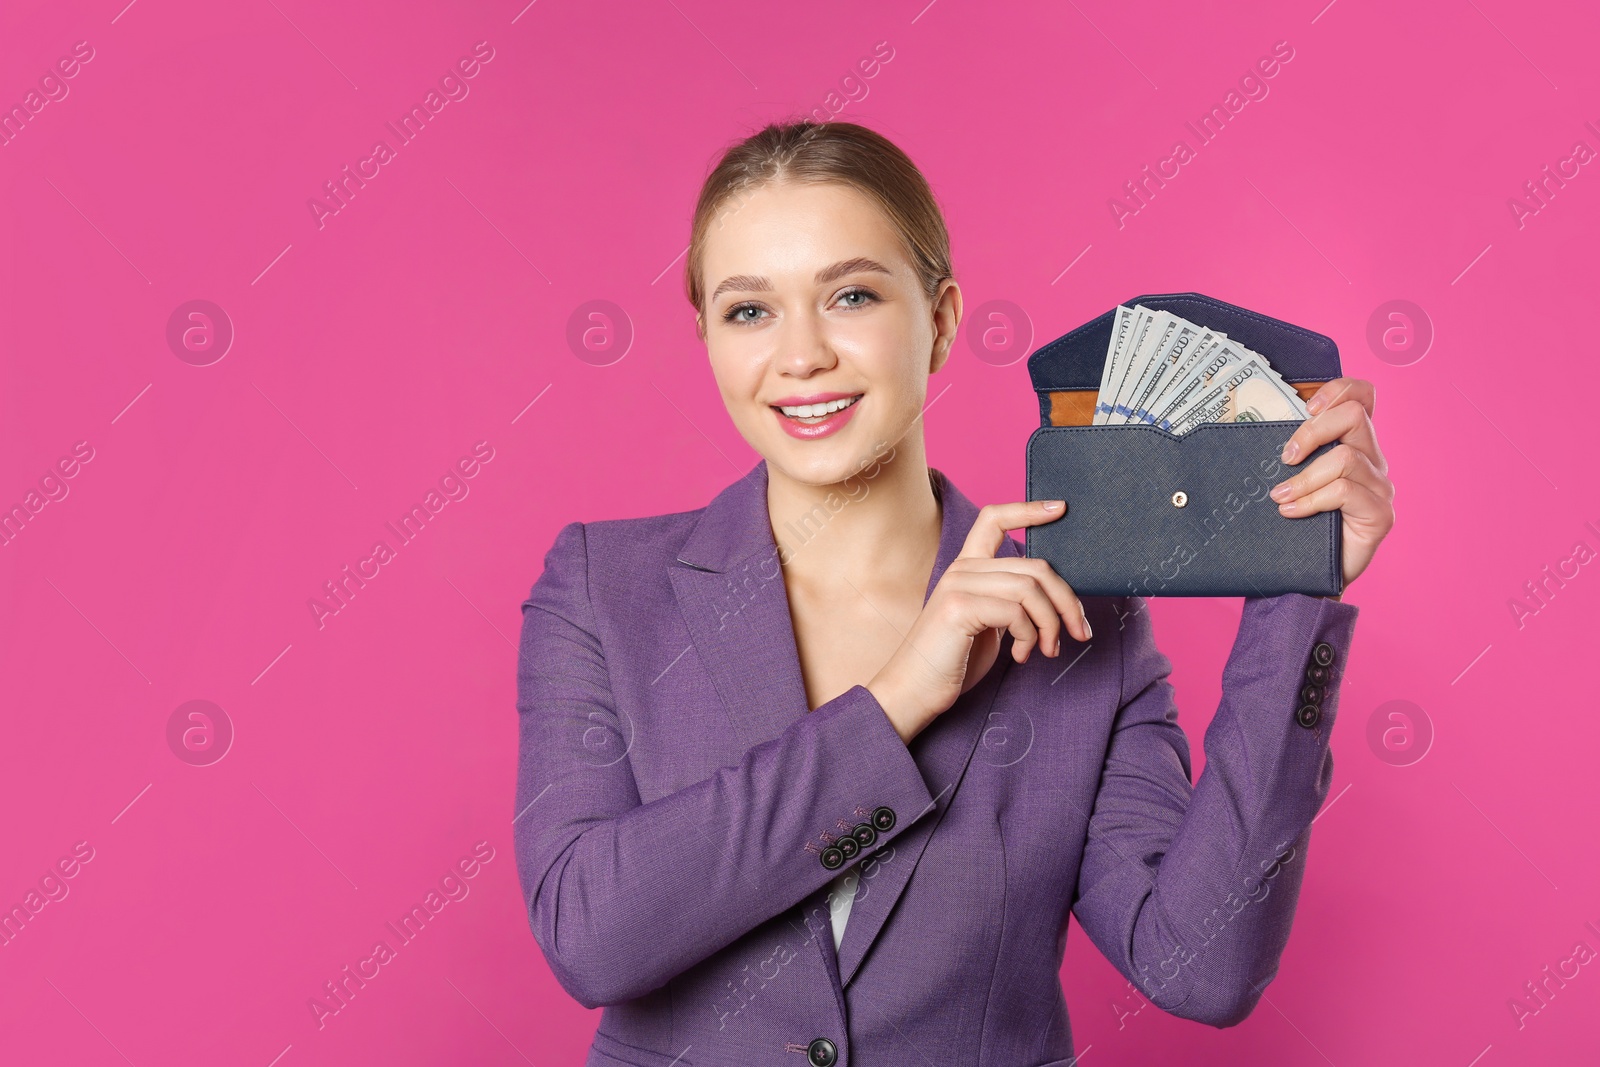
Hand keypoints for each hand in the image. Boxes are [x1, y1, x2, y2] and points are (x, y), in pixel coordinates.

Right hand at [867, 500, 1088, 743]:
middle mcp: (961, 569)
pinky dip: (1030, 636)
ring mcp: (958, 585)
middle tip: (1079, 632)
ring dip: (1051, 624)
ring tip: (1047, 650)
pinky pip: (1016, 611)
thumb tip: (1054, 599)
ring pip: (1031, 589)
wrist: (912, 692)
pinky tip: (1020, 656)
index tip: (1061, 509)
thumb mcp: (986, 624)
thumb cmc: (950, 662)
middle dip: (1067, 601)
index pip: (994, 519)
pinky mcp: (959, 607)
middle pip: (1035, 566)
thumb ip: (1009, 602)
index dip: (1029, 510)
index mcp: (967, 568)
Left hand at [1269, 377, 1395, 587]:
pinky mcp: (1380, 514)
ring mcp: (1380, 488)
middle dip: (1312, 431)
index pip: (1363, 396)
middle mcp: (1374, 462)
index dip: (1338, 389)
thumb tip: (1244, 419)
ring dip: (1304, 477)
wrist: (1309, 577)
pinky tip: (1291, 512)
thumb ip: (1290, 453)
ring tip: (1279, 497)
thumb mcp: (1290, 479)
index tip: (1304, 407)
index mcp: (1355, 445)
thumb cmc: (1297, 524)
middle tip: (1285, 458)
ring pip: (1346, 458)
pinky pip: (1345, 491)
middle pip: (1354, 416)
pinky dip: (1311, 499)